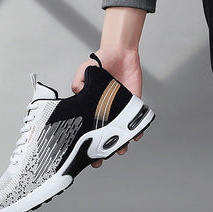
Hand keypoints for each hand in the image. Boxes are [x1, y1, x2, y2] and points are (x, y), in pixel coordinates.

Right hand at [72, 45, 142, 167]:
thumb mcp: (86, 69)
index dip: (86, 140)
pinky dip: (137, 130)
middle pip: (104, 135)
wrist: (122, 52)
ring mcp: (121, 110)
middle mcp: (107, 111)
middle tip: (99, 159)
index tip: (82, 151)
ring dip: (120, 143)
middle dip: (102, 149)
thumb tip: (75, 93)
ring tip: (119, 150)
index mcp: (93, 106)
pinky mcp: (134, 105)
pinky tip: (136, 136)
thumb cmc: (102, 61)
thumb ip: (79, 81)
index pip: (89, 126)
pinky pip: (136, 121)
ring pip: (120, 132)